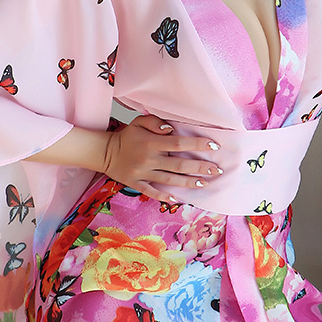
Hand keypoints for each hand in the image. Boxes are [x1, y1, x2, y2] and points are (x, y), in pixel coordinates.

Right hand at [102, 114, 222, 202]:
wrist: (104, 152)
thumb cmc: (127, 136)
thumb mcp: (139, 122)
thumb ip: (155, 122)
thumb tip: (171, 128)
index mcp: (151, 143)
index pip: (179, 143)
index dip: (197, 145)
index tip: (214, 146)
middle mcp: (149, 159)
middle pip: (179, 165)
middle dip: (200, 168)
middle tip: (217, 170)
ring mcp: (143, 173)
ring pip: (170, 180)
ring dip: (188, 182)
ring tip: (205, 183)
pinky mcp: (136, 184)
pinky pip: (152, 191)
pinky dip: (164, 196)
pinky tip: (177, 199)